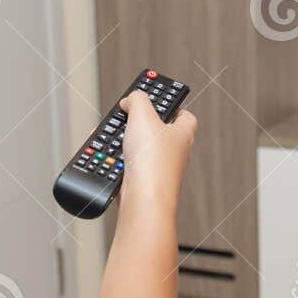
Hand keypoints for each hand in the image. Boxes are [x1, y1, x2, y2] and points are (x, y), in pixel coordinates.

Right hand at [117, 90, 196, 212]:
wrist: (144, 199)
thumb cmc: (153, 161)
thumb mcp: (142, 115)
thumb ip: (137, 99)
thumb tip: (131, 99)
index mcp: (183, 134)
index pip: (184, 115)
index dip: (171, 105)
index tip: (156, 99)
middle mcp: (175, 153)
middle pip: (157, 131)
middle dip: (140, 124)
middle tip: (128, 116)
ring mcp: (159, 169)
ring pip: (140, 149)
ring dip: (125, 142)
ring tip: (116, 138)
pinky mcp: (144, 182)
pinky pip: (130, 166)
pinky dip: (119, 160)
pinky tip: (113, 158)